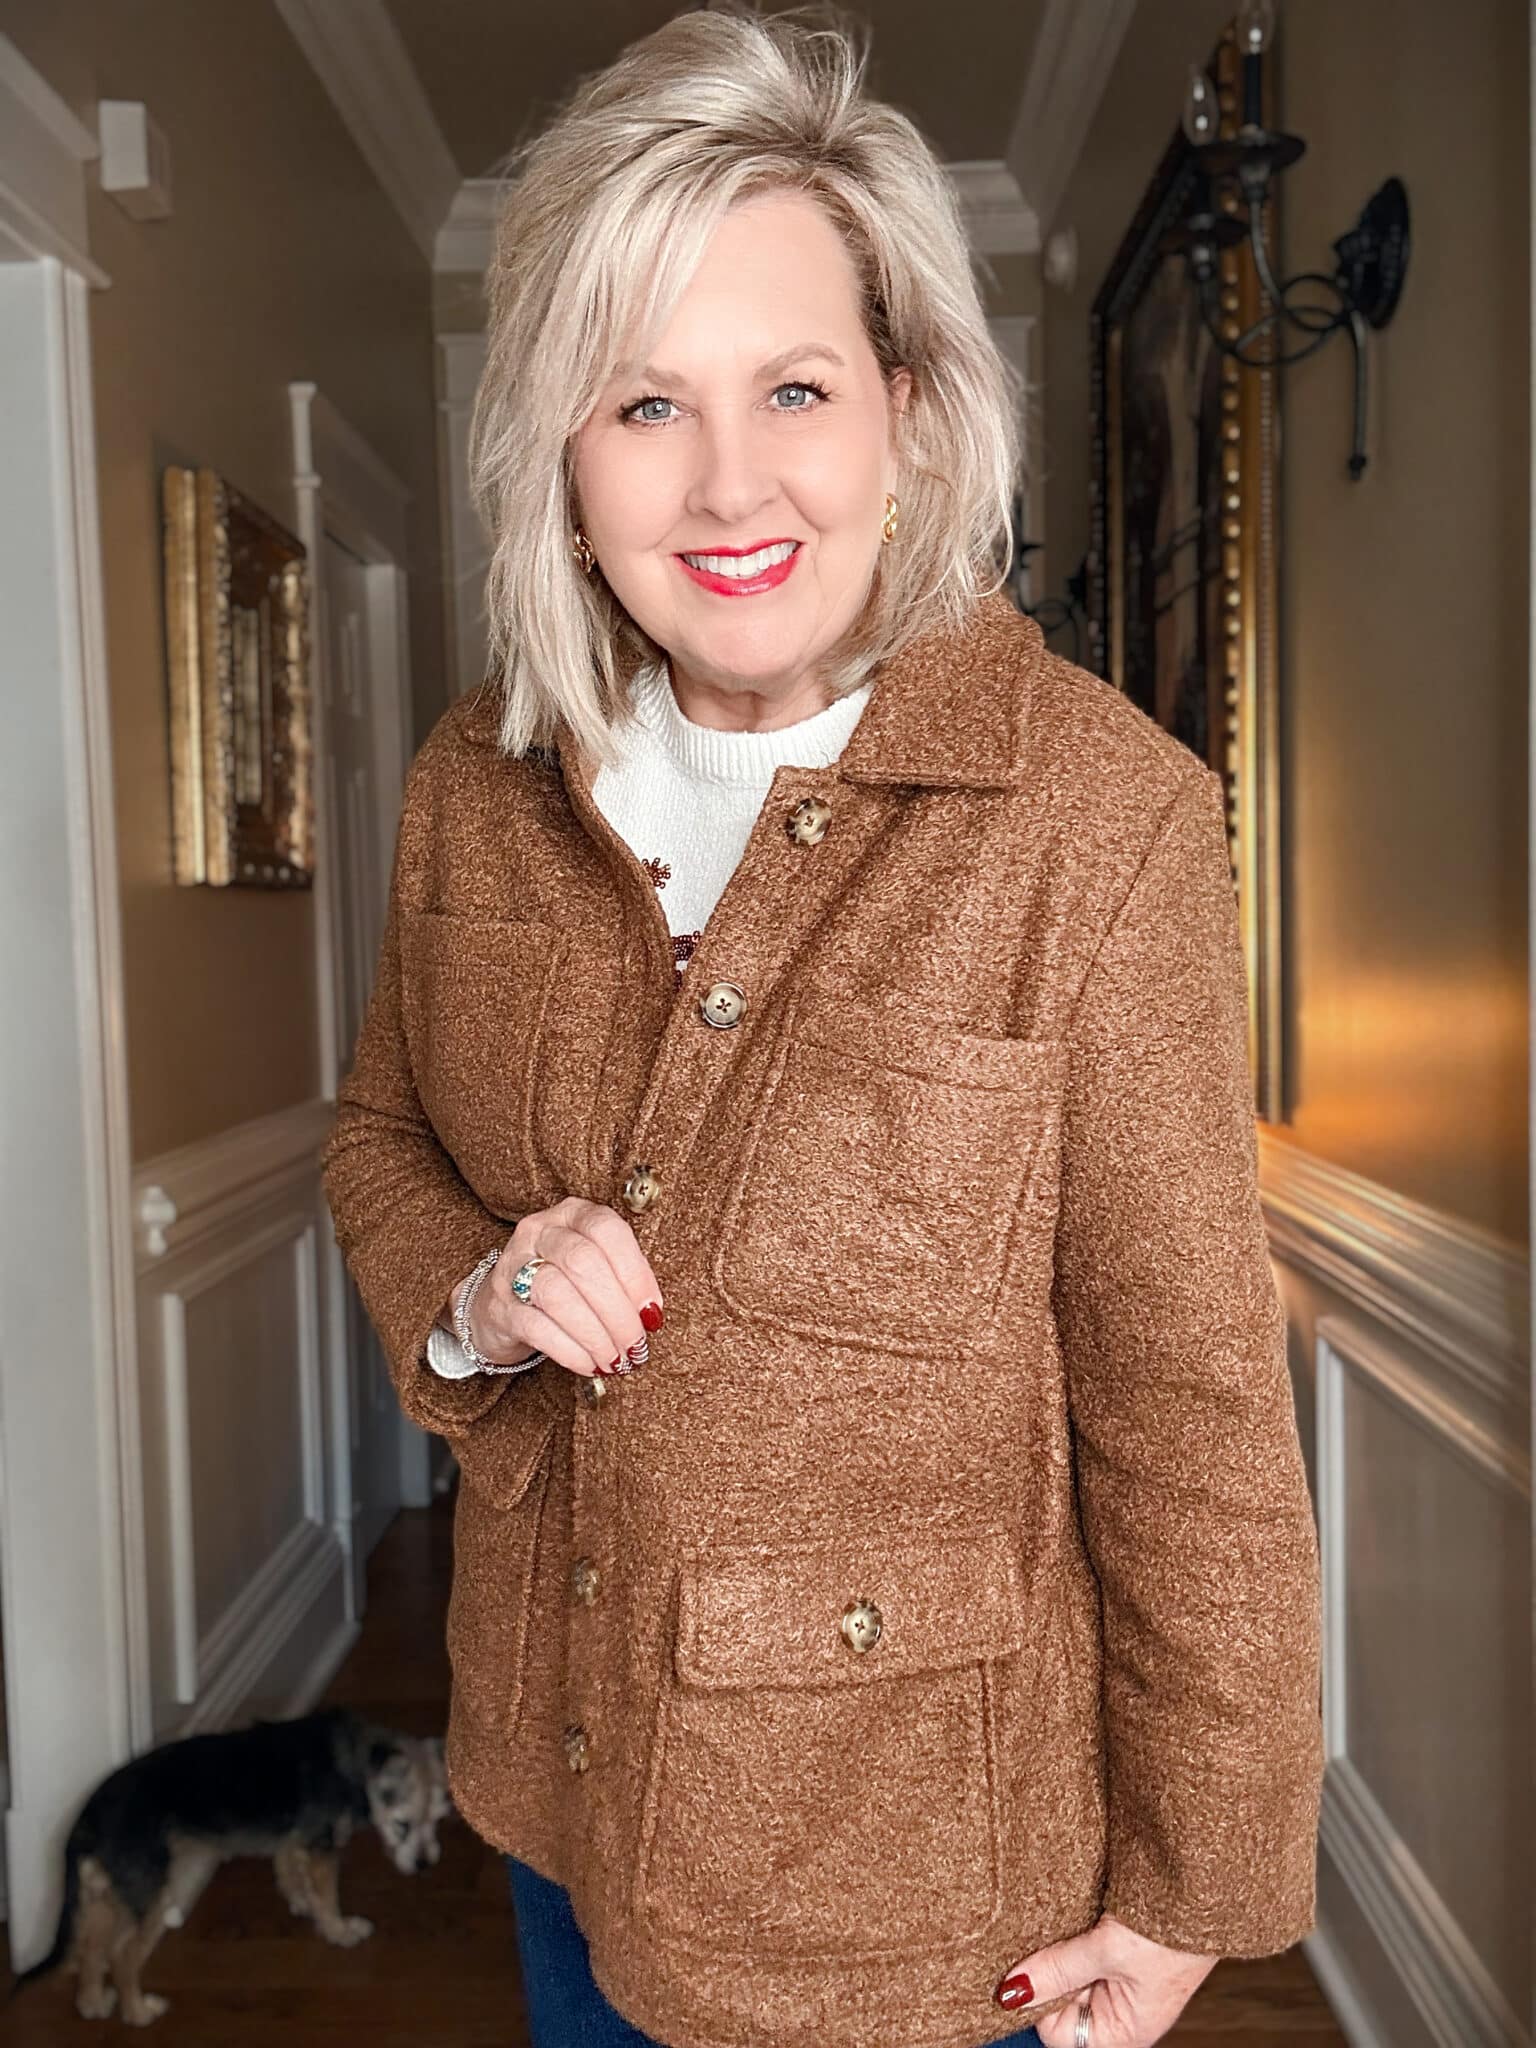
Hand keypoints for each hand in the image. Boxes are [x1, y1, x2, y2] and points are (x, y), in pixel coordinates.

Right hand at [454, 1198, 662, 1378]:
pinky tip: (589, 1364)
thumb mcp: (594, 1266)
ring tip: (615, 1359)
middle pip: (583, 1263)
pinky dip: (571, 1351)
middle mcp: (540, 1231)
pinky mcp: (499, 1306)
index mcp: (573, 1213)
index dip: (635, 1274)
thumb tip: (650, 1315)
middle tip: (635, 1345)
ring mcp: (513, 1266)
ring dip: (596, 1335)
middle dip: (618, 1312)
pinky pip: (538, 1328)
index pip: (607, 1231)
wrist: (501, 1306)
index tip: (652, 1312)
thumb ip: (622, 1279)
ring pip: (559, 1295)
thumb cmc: (563, 1284)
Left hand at [995, 1913, 1214, 2046]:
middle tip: (1044, 1938)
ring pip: (1069, 1972)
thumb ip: (1058, 1971)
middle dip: (1047, 1973)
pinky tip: (1074, 1913)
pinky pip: (1083, 1950)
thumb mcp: (1107, 1951)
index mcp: (1123, 2030)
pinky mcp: (1121, 1951)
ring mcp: (1122, 1980)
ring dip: (1059, 1949)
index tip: (1026, 1967)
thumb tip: (1010, 1993)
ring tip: (1066, 1923)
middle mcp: (1121, 2011)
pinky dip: (1072, 1934)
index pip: (1057, 2032)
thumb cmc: (1170, 1932)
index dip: (1038, 2002)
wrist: (1204, 1888)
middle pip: (1061, 2002)